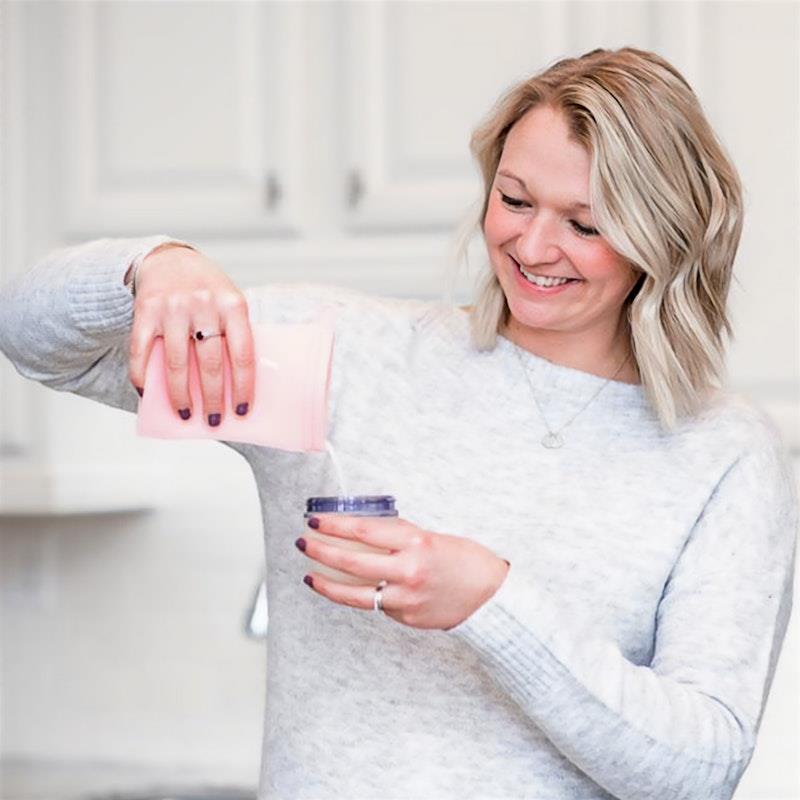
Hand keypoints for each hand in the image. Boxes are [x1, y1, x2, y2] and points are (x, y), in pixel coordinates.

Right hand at [128, 244, 254, 424]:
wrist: (170, 259)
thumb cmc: (208, 290)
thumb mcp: (229, 303)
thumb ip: (232, 335)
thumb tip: (233, 386)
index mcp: (233, 304)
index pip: (242, 354)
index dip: (243, 387)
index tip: (242, 411)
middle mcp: (203, 304)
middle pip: (210, 363)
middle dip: (213, 398)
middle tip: (214, 420)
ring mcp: (172, 307)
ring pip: (176, 363)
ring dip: (180, 395)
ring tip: (186, 414)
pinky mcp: (144, 311)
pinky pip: (140, 352)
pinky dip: (142, 378)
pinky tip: (147, 395)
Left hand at [296, 514, 510, 630]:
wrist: (493, 597)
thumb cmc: (467, 560)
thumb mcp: (433, 538)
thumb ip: (401, 538)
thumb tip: (366, 535)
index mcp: (416, 542)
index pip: (363, 531)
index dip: (334, 526)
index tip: (316, 521)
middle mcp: (408, 570)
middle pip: (351, 561)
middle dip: (321, 551)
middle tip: (303, 543)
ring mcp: (405, 598)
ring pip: (353, 593)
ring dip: (327, 583)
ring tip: (310, 575)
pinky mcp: (406, 617)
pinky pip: (376, 605)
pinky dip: (361, 596)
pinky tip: (349, 590)